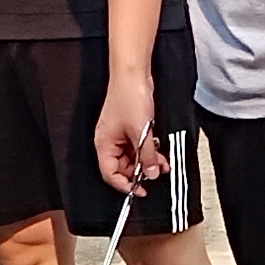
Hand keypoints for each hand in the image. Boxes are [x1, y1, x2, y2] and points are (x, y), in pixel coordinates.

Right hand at [92, 66, 165, 189]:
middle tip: (155, 174)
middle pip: (121, 167)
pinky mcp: (128, 127)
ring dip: (146, 161)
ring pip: (131, 157)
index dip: (125, 184)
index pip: (110, 173)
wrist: (133, 75)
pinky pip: (136, 146)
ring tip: (160, 163)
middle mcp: (109, 141)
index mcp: (104, 144)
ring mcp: (118, 134)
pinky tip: (157, 152)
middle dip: (139, 172)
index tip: (140, 190)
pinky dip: (147, 151)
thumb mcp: (142, 132)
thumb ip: (146, 156)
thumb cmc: (129, 97)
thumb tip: (150, 173)